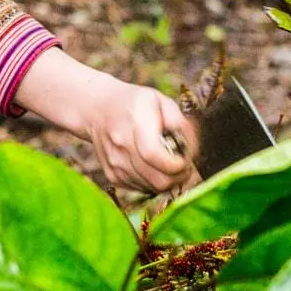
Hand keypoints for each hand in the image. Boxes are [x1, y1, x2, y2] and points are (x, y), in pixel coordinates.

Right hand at [12, 48, 199, 194]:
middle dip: (178, 177)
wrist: (97, 110)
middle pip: (158, 179)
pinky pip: (142, 189)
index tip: (186, 160)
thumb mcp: (160, 101)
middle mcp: (121, 145)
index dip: (177, 165)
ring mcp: (115, 163)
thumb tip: (193, 149)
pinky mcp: (112, 176)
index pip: (154, 155)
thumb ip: (180, 123)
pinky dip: (153, 182)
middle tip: (184, 165)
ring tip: (168, 163)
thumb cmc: (136, 104)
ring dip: (167, 180)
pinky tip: (152, 166)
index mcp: (136, 121)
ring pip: (152, 188)